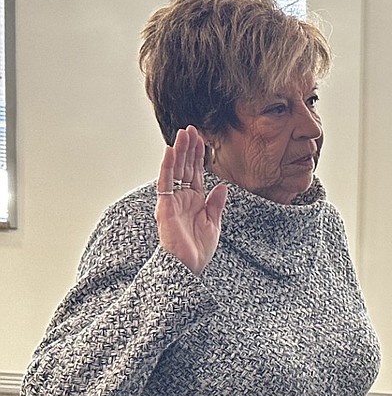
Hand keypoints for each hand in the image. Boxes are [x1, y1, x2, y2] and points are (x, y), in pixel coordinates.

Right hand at [156, 126, 228, 274]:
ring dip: (179, 151)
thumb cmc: (199, 250)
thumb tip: (221, 186)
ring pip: (175, 170)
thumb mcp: (213, 224)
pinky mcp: (165, 206)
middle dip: (189, 148)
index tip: (202, 139)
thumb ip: (216, 204)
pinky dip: (168, 166)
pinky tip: (172, 151)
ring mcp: (172, 201)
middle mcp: (182, 198)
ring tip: (183, 133)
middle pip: (186, 167)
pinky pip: (166, 183)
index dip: (199, 156)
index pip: (196, 173)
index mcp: (195, 201)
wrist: (189, 267)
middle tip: (191, 128)